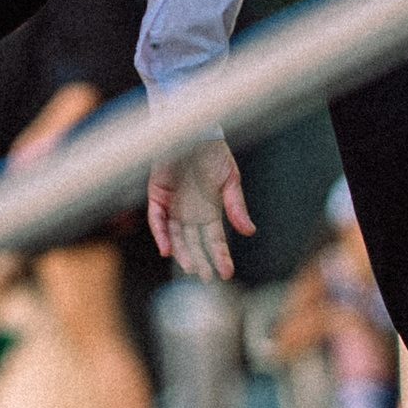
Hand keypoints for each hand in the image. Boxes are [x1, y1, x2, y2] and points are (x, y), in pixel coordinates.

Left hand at [148, 135, 254, 280]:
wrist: (193, 130)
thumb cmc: (214, 153)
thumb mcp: (230, 179)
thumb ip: (236, 206)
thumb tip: (249, 231)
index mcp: (209, 211)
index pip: (215, 240)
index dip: (221, 256)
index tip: (227, 273)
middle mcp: (190, 212)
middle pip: (194, 243)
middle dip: (201, 261)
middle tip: (207, 277)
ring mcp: (173, 206)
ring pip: (176, 236)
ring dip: (182, 253)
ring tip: (191, 268)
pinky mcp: (157, 195)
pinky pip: (157, 220)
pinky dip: (161, 234)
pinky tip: (167, 249)